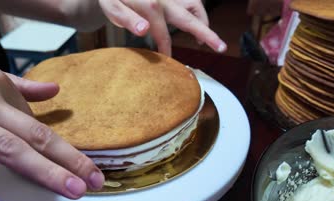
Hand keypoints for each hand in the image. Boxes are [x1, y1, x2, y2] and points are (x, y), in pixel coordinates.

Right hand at [0, 42, 104, 200]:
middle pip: (32, 134)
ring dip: (40, 171)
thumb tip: (54, 90)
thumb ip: (19, 83)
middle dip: (67, 159)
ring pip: (2, 149)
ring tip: (69, 193)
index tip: (89, 168)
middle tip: (94, 181)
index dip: (64, 148)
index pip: (36, 124)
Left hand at [98, 0, 225, 55]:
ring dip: (202, 21)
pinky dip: (195, 13)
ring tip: (203, 39)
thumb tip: (145, 30)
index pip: (163, 33)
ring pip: (195, 5)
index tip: (168, 61)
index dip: (166, 49)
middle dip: (208, 33)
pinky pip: (189, 2)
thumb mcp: (112, 7)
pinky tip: (192, 23)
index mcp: (150, 4)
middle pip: (192, 16)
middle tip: (221, 48)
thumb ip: (127, 19)